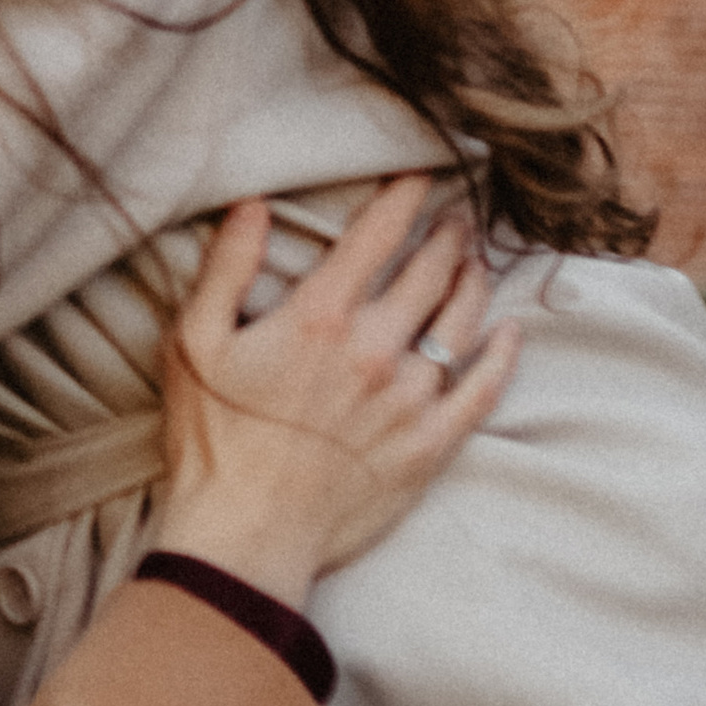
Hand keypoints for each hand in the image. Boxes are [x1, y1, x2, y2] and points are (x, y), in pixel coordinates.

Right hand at [157, 179, 516, 609]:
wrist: (246, 534)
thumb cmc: (212, 440)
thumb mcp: (194, 343)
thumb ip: (226, 269)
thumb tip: (255, 207)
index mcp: (320, 317)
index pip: (378, 234)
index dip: (404, 195)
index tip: (420, 172)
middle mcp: (375, 349)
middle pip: (429, 271)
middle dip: (445, 234)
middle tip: (456, 215)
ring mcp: (409, 399)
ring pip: (461, 321)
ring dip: (472, 281)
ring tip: (474, 260)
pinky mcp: (428, 446)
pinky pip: (481, 391)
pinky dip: (502, 356)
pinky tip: (511, 334)